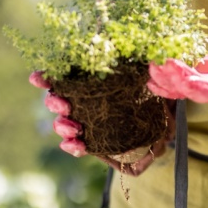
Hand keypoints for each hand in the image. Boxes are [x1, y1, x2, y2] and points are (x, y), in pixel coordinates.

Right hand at [28, 71, 163, 174]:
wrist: (170, 122)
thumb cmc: (157, 92)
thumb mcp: (152, 73)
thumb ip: (147, 64)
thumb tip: (152, 60)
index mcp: (90, 81)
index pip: (61, 77)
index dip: (46, 77)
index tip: (37, 78)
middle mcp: (84, 102)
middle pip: (57, 101)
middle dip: (55, 103)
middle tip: (63, 105)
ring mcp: (88, 123)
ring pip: (64, 126)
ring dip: (63, 127)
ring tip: (75, 128)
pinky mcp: (95, 144)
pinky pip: (78, 147)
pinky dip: (74, 147)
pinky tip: (78, 145)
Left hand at [148, 41, 207, 104]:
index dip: (191, 82)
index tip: (176, 70)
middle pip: (190, 90)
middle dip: (172, 78)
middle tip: (156, 63)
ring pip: (183, 87)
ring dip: (166, 79)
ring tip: (151, 66)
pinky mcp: (205, 77)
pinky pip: (183, 84)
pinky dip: (167, 83)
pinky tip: (152, 79)